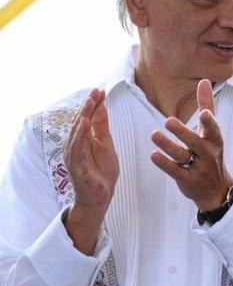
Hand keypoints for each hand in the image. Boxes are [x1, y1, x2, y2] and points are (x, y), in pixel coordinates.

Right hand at [64, 89, 118, 253]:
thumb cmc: (102, 172)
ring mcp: (74, 155)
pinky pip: (76, 148)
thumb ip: (102, 127)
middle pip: (80, 121)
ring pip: (76, 132)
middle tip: (95, 91)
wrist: (101, 196)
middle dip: (88, 106)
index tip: (101, 90)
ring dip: (83, 116)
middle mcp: (75, 144)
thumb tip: (101, 106)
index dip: (94, 104)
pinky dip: (80, 135)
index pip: (87, 117)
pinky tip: (84, 123)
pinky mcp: (75, 166)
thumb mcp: (106, 144)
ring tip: (90, 102)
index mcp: (82, 139)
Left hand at [150, 79, 232, 211]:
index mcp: (214, 140)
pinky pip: (175, 171)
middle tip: (168, 121)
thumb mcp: (212, 132)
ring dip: (168, 146)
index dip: (210, 122)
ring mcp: (199, 169)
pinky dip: (164, 164)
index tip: (205, 114)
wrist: (216, 189)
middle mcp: (208, 154)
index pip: (214, 130)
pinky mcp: (188, 181)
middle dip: (183, 132)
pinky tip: (153, 155)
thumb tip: (205, 81)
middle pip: (196, 142)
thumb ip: (207, 106)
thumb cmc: (211, 154)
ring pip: (182, 156)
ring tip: (154, 135)